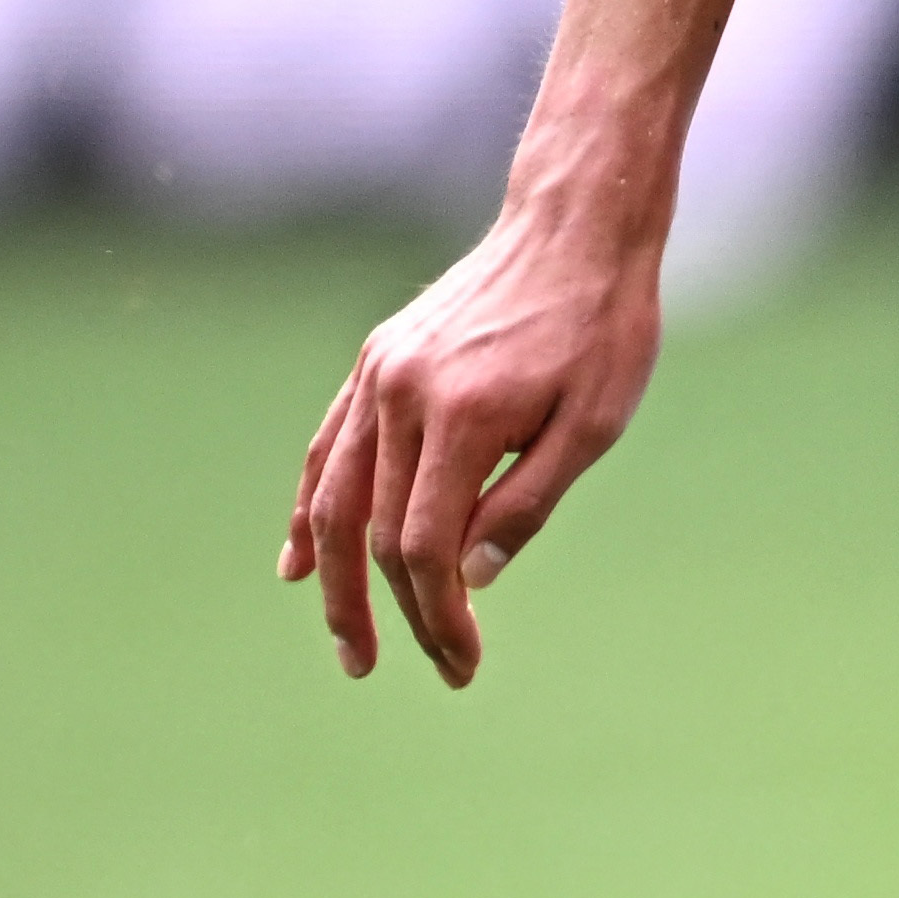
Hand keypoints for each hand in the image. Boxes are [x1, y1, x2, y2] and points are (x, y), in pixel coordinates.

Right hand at [279, 190, 667, 685]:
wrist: (573, 230)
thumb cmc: (602, 329)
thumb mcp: (594, 424)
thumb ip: (529, 503)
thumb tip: (470, 580)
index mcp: (462, 416)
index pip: (425, 545)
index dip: (439, 613)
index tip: (463, 661)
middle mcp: (402, 395)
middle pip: (375, 532)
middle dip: (395, 611)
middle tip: (419, 667)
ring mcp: (378, 377)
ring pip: (333, 497)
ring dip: (334, 578)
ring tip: (350, 642)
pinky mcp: (374, 365)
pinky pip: (326, 451)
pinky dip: (309, 511)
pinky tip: (297, 563)